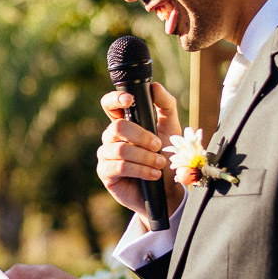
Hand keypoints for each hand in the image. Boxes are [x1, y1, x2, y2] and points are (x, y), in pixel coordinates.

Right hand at [96, 82, 184, 223]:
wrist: (167, 191)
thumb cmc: (167, 158)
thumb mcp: (172, 129)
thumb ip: (166, 106)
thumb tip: (154, 87)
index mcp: (124, 123)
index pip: (109, 105)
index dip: (115, 100)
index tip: (130, 100)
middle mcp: (111, 137)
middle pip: (118, 127)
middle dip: (142, 136)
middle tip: (158, 145)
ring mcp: (106, 155)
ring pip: (121, 149)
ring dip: (145, 157)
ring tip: (160, 164)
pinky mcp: (106, 173)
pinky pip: (120, 167)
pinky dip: (140, 170)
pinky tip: (152, 175)